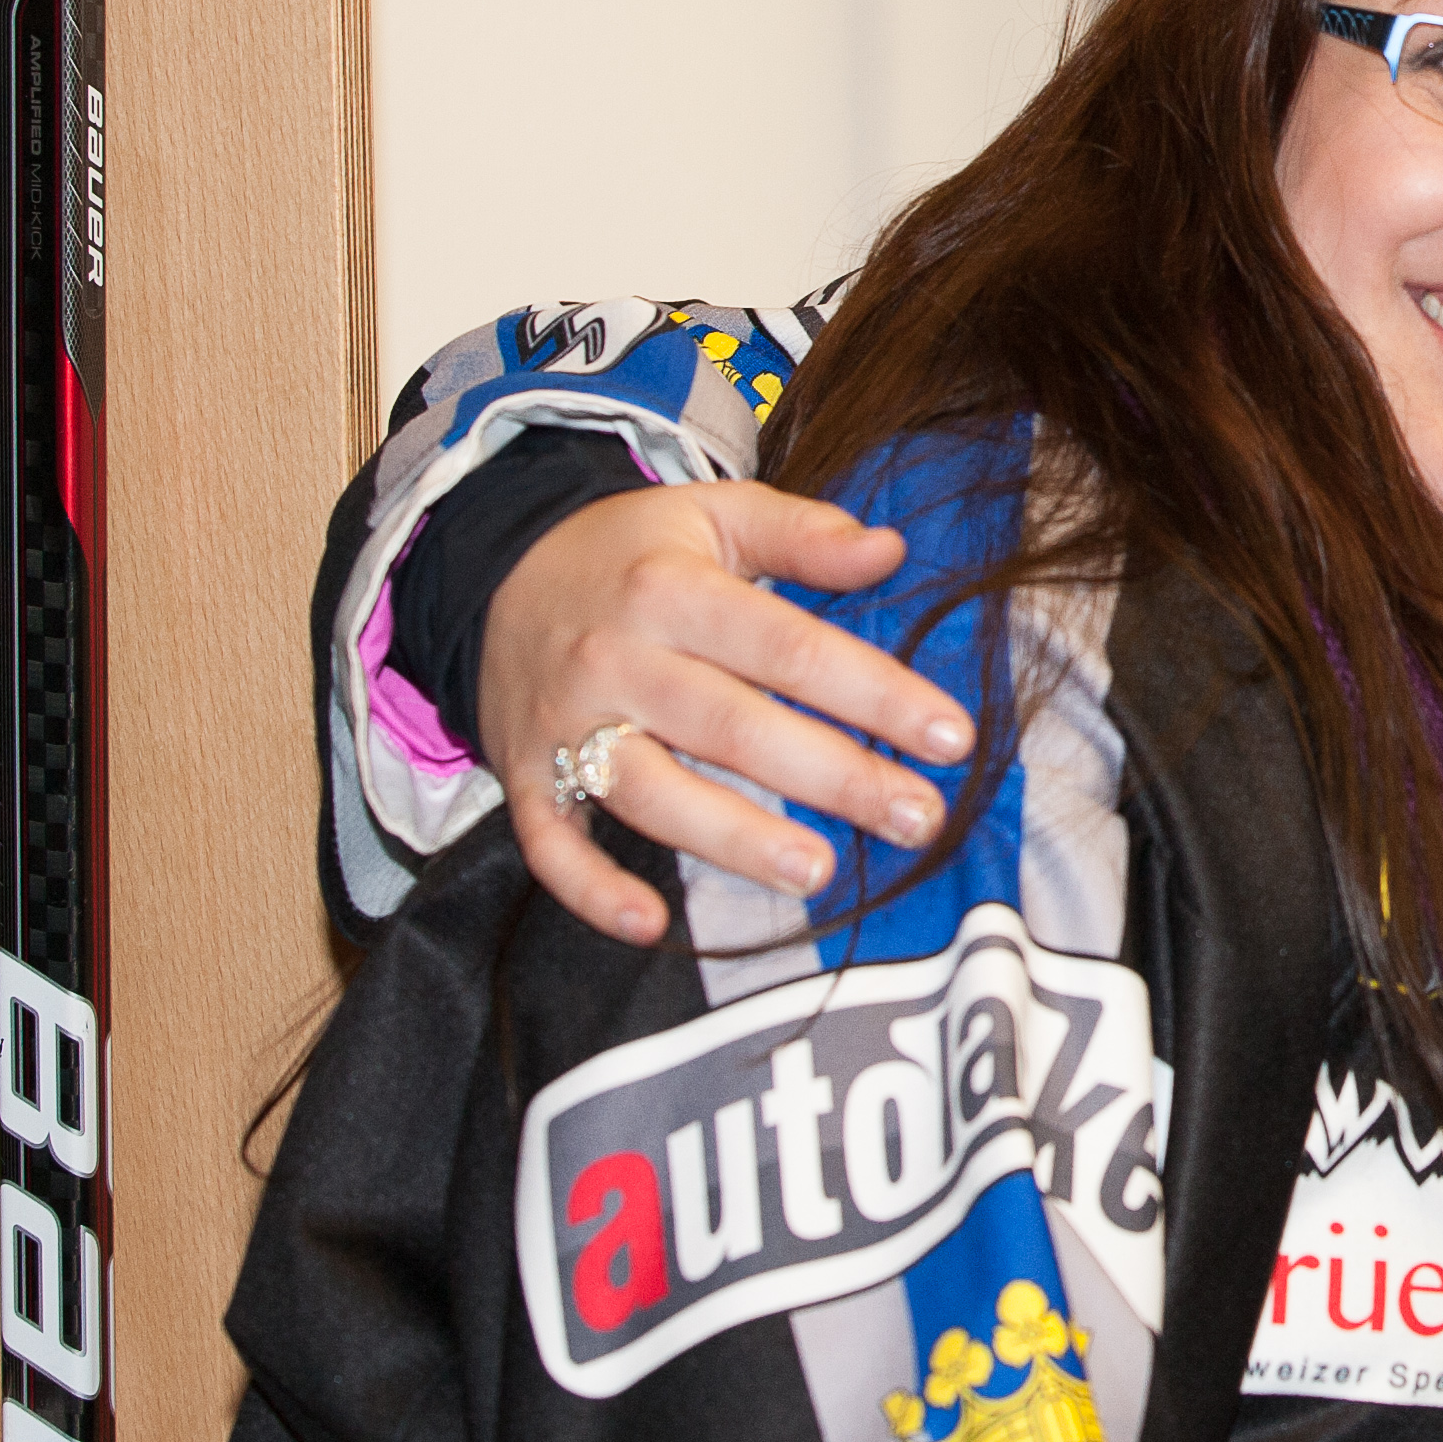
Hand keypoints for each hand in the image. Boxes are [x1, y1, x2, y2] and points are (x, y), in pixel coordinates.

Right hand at [481, 481, 974, 942]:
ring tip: (818, 869)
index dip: (874, 693)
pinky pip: (549, 844)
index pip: (788, 647)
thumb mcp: (714, 515)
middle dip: (835, 777)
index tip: (950, 736)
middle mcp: (616, 658)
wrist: (492, 573)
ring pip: (650, 791)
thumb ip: (804, 534)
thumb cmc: (631, 554)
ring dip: (734, 838)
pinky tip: (652, 925)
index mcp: (671, 589)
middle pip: (734, 727)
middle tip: (918, 818)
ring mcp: (564, 724)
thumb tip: (892, 550)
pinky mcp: (524, 777)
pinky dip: (591, 891)